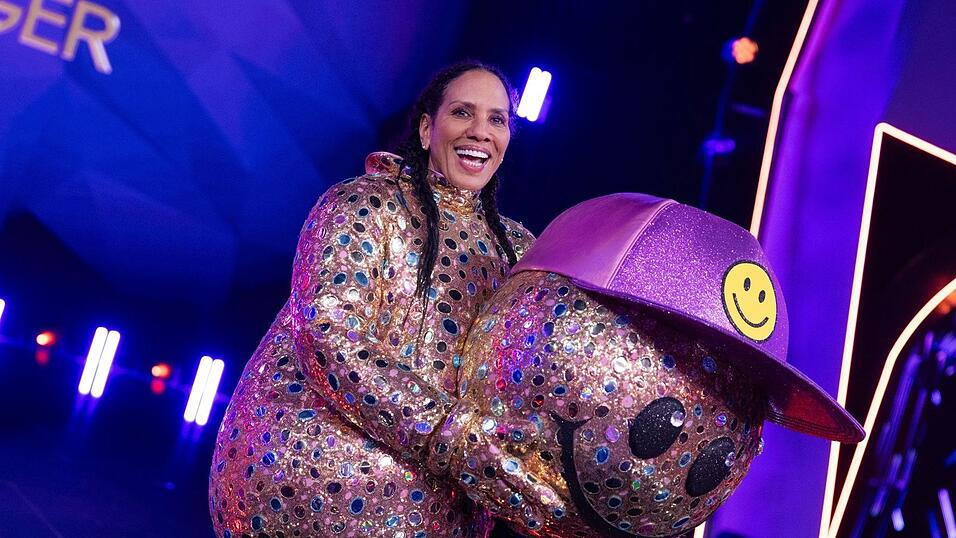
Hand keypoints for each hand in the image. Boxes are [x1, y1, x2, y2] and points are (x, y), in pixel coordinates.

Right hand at [426, 401, 561, 531]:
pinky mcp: (468, 485)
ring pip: (502, 503)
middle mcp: (487, 475)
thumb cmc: (468, 424)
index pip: (523, 482)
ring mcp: (477, 483)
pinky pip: (487, 502)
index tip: (557, 507)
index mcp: (496, 460)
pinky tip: (510, 514)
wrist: (436, 433)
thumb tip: (536, 432)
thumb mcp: (492, 423)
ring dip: (519, 513)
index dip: (541, 496)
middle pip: (515, 496)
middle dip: (534, 508)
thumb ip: (514, 429)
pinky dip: (500, 509)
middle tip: (552, 518)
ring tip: (535, 522)